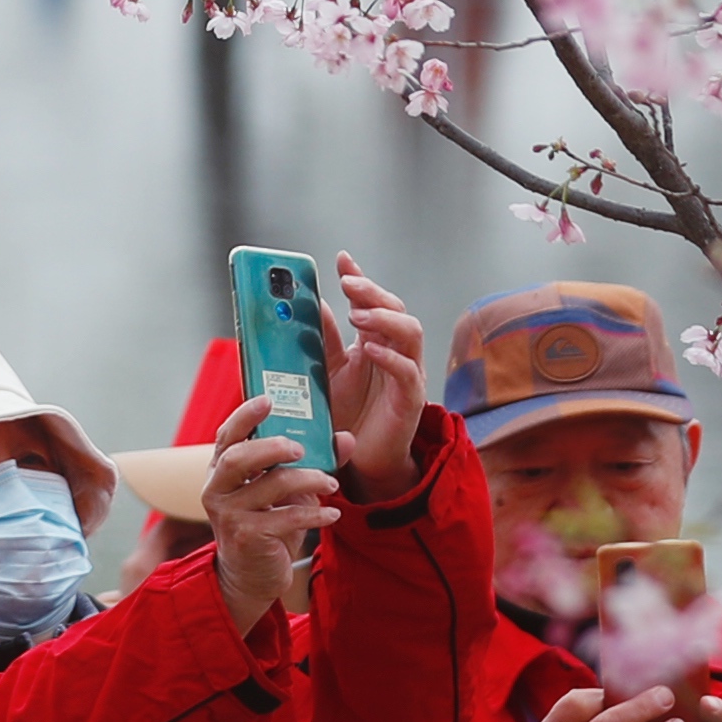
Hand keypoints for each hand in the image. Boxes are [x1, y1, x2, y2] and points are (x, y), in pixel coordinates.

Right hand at [202, 396, 339, 633]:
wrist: (251, 576)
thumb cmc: (267, 523)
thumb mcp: (284, 491)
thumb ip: (311, 462)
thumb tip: (346, 438)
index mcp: (222, 470)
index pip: (227, 435)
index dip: (245, 415)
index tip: (269, 399)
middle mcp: (218, 489)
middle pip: (238, 458)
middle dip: (272, 447)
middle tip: (301, 448)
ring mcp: (229, 514)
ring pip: (270, 486)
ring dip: (307, 479)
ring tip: (332, 482)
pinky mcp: (247, 537)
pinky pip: (286, 518)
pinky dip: (314, 513)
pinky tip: (332, 513)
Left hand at [325, 250, 428, 498]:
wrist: (361, 461)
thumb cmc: (347, 414)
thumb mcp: (326, 372)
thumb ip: (322, 341)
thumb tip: (311, 305)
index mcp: (374, 340)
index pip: (371, 301)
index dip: (360, 278)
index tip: (341, 259)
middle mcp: (394, 351)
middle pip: (394, 308)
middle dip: (372, 291)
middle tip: (347, 284)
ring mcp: (407, 374)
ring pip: (410, 332)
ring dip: (385, 318)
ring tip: (359, 315)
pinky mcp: (411, 400)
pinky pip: (408, 373)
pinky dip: (391, 358)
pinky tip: (371, 350)